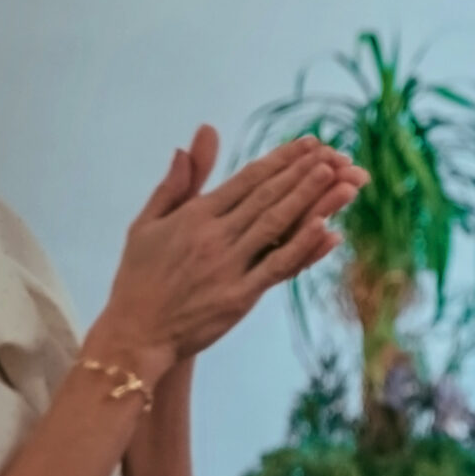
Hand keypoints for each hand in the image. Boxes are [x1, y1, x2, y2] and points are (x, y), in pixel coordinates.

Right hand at [92, 129, 365, 374]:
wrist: (136, 332)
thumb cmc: (140, 276)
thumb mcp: (147, 223)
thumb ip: (175, 184)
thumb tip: (185, 145)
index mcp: (194, 215)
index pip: (247, 179)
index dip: (281, 159)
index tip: (310, 143)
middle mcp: (214, 236)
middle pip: (267, 197)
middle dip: (303, 172)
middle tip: (334, 152)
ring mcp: (229, 265)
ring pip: (277, 226)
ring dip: (309, 199)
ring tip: (338, 177)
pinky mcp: (240, 296)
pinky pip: (277, 266)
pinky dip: (302, 247)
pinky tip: (327, 228)